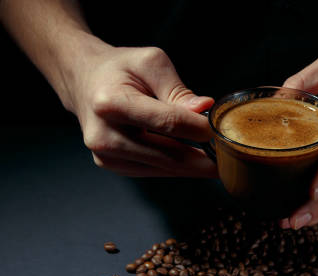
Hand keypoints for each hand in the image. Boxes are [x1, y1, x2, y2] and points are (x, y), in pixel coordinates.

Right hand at [63, 45, 215, 176]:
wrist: (83, 80)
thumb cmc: (120, 70)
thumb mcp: (150, 63)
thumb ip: (178, 90)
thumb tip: (205, 111)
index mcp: (110, 104)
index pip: (167, 123)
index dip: (200, 130)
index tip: (224, 132)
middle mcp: (104, 135)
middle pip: (169, 154)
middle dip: (205, 158)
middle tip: (233, 158)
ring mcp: (106, 156)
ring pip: (166, 168)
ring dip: (196, 166)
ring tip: (221, 160)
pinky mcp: (113, 166)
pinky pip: (156, 171)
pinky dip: (179, 167)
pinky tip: (196, 159)